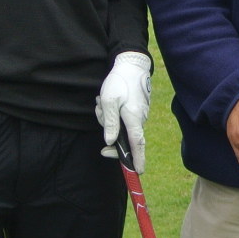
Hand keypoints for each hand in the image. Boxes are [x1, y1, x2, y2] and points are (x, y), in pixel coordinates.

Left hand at [96, 51, 153, 171]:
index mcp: (134, 119)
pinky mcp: (135, 110)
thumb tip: (110, 141)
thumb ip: (110, 123)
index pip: (137, 145)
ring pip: (119, 127)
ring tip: (102, 100)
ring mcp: (138, 115)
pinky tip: (106, 100)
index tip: (137, 172)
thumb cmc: (119, 82)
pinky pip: (121, 119)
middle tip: (100, 111)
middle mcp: (139, 120)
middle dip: (108, 130)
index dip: (137, 159)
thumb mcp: (109, 101)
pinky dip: (111, 113)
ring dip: (107, 118)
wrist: (131, 65)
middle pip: (124, 138)